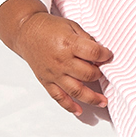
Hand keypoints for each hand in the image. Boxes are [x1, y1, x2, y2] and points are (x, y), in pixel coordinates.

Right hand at [0, 0, 113, 117]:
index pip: (94, 53)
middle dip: (99, 74)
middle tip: (103, 72)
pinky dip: (69, 106)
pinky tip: (79, 110)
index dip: (105, 55)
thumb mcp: (72, 26)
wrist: (27, 32)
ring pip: (76, 90)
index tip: (108, 55)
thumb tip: (100, 52)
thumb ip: (87, 39)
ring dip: (91, 98)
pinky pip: (58, 97)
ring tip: (103, 101)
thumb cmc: (49, 28)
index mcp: (69, 44)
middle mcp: (61, 61)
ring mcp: (53, 73)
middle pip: (87, 74)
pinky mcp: (46, 81)